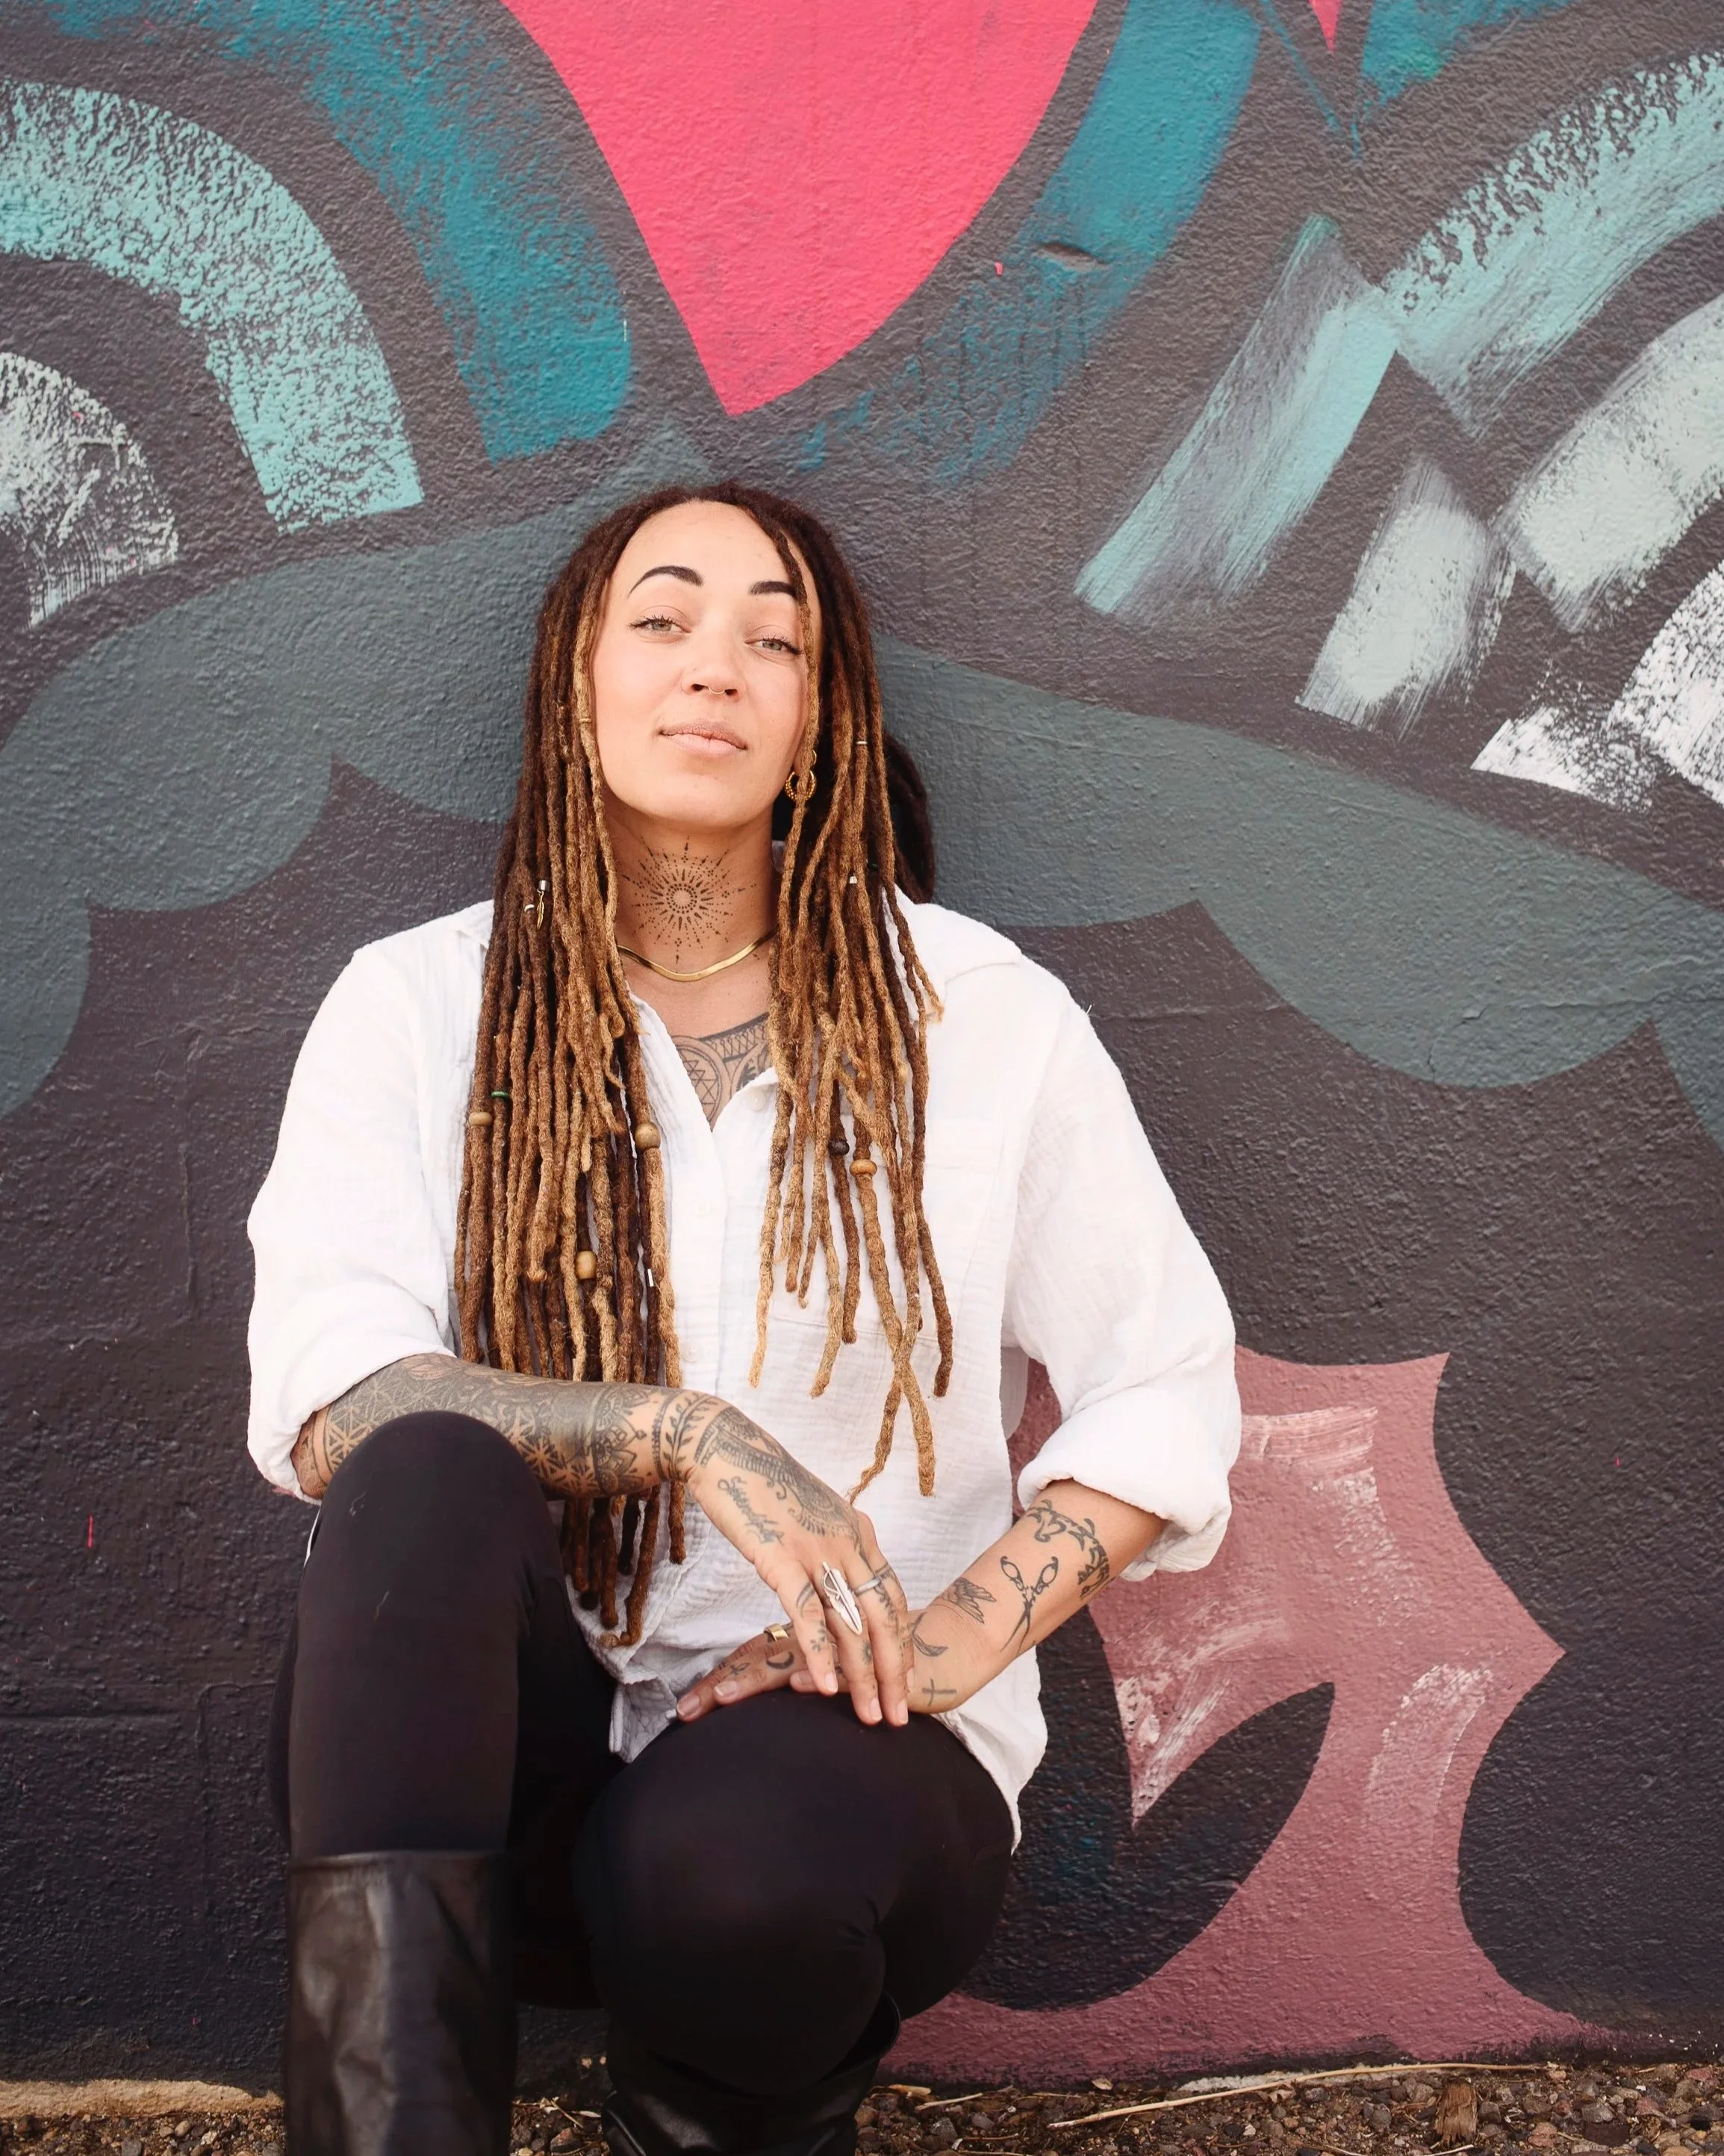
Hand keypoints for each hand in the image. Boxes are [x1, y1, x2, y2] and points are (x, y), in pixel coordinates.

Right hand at [676, 1400, 912, 1724]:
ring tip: (870, 1715)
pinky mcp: (781, 1558)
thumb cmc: (762, 1481)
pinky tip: (824, 1688)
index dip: (901, 1642)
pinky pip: (807, 1615)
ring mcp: (817, 1550)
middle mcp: (848, 1542)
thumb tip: (839, 1570)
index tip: (906, 1680)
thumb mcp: (813, 1511)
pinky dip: (819, 1654)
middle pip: (882, 1619)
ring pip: (850, 1624)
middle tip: (900, 1717)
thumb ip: (832, 1542)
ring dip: (862, 1675)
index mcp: (858, 1531)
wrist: (725, 1447)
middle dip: (893, 1672)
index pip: (892, 1597)